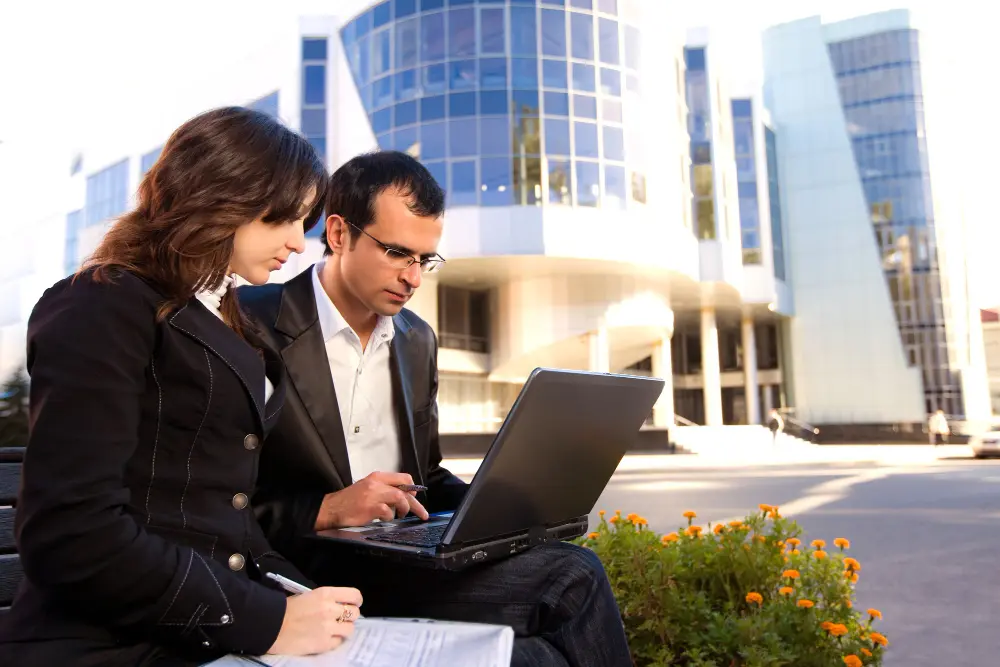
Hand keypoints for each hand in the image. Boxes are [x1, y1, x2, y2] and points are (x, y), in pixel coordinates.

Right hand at [267, 587, 362, 655]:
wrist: (272, 626)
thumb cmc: (287, 610)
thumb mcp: (309, 596)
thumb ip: (328, 599)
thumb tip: (341, 605)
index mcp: (326, 594)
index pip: (354, 595)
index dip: (356, 601)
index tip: (354, 604)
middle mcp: (330, 609)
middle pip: (355, 613)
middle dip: (350, 616)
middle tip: (341, 619)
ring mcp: (328, 627)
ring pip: (350, 629)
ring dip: (344, 630)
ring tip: (333, 630)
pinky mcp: (324, 643)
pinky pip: (339, 642)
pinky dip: (334, 641)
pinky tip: (325, 638)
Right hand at [314, 471, 428, 529]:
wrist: (332, 508)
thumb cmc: (350, 500)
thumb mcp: (368, 488)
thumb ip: (385, 489)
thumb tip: (406, 495)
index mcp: (377, 477)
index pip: (403, 477)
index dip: (412, 488)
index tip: (415, 496)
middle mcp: (376, 484)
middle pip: (404, 490)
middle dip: (416, 504)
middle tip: (423, 514)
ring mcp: (373, 495)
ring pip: (400, 498)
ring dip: (404, 509)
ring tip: (401, 516)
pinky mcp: (370, 508)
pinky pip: (388, 512)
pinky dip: (390, 518)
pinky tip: (384, 520)